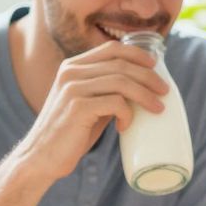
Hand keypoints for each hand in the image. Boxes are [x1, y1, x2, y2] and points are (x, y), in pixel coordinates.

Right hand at [18, 40, 168, 181]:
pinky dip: (128, 114)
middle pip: (121, 64)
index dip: (137, 54)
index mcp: (73, 67)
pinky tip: (126, 125)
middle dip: (149, 76)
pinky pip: (116, 103)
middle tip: (165, 92)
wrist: (41, 157)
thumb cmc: (71, 133)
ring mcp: (73, 88)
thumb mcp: (88, 104)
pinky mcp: (78, 107)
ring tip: (158, 109)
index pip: (111, 49)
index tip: (156, 66)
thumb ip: (106, 91)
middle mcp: (71, 72)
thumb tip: (142, 87)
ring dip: (145, 95)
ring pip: (122, 82)